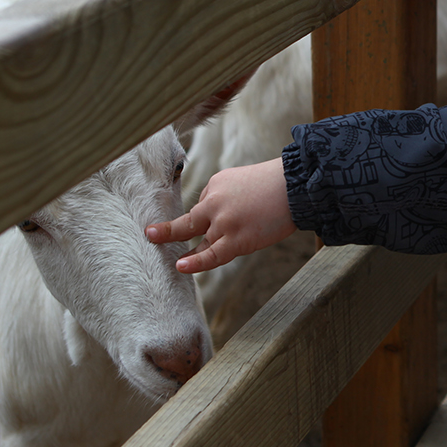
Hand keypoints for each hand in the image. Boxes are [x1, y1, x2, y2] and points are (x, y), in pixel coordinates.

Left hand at [146, 158, 296, 273]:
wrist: (297, 186)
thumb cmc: (278, 184)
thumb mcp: (245, 179)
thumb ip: (228, 196)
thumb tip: (220, 220)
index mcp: (216, 183)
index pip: (206, 204)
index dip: (214, 215)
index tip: (221, 220)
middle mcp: (214, 201)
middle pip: (188, 219)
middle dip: (167, 230)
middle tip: (149, 234)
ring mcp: (223, 221)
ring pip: (199, 239)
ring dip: (185, 249)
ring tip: (173, 261)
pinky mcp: (236, 239)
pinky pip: (211, 255)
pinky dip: (195, 262)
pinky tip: (181, 266)